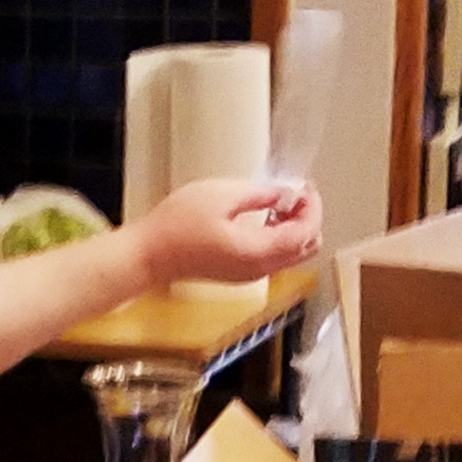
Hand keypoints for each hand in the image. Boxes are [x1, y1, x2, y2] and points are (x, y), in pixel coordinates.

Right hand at [137, 173, 321, 286]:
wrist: (150, 255)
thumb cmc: (177, 225)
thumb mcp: (221, 195)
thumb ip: (260, 194)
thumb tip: (283, 194)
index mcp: (258, 251)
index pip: (304, 233)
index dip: (312, 208)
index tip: (306, 187)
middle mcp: (259, 268)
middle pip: (304, 248)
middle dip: (308, 219)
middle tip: (297, 193)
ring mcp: (250, 274)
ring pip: (291, 254)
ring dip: (294, 228)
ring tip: (281, 201)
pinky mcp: (239, 273)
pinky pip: (273, 257)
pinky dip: (279, 237)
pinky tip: (266, 217)